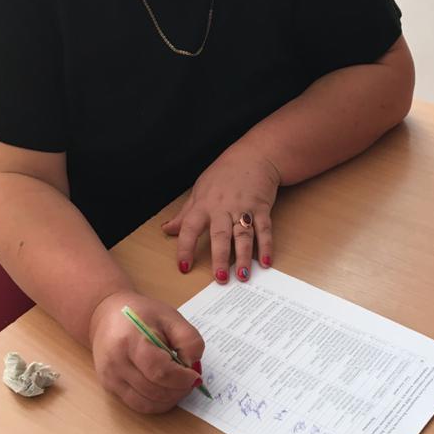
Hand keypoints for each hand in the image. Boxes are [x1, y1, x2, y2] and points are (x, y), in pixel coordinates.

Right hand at [89, 290, 204, 413]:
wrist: (106, 314)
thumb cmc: (141, 314)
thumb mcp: (171, 317)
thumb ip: (189, 340)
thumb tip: (193, 367)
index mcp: (131, 340)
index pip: (160, 371)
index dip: (182, 379)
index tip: (194, 375)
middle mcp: (116, 362)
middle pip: (154, 390)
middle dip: (178, 390)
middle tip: (189, 381)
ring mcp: (110, 377)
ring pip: (146, 403)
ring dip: (169, 400)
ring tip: (178, 385)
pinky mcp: (109, 386)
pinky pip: (137, 405)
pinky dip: (156, 403)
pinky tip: (165, 390)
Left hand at [162, 147, 280, 283]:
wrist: (254, 156)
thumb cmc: (224, 174)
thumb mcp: (199, 190)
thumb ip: (185, 214)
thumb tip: (168, 230)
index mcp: (204, 205)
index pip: (190, 228)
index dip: (185, 248)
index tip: (183, 267)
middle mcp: (223, 208)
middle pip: (220, 235)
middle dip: (220, 257)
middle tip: (220, 278)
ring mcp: (243, 209)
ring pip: (243, 236)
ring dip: (244, 257)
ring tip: (243, 276)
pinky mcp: (262, 209)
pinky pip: (264, 230)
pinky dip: (266, 246)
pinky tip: (266, 262)